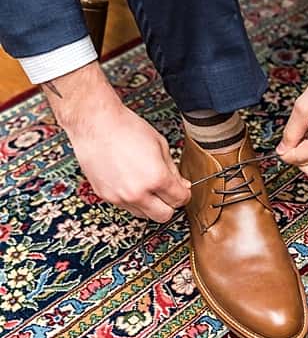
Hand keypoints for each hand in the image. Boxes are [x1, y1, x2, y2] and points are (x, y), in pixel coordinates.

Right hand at [42, 61, 190, 221]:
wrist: (93, 121)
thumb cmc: (125, 127)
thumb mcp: (160, 145)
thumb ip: (173, 170)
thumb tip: (182, 186)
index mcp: (156, 178)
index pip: (180, 200)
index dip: (183, 194)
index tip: (180, 190)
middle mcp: (137, 192)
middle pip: (164, 216)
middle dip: (169, 204)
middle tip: (165, 192)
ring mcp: (120, 196)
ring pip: (144, 215)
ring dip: (149, 204)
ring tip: (145, 185)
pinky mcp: (105, 195)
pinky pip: (125, 207)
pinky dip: (131, 199)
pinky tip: (130, 183)